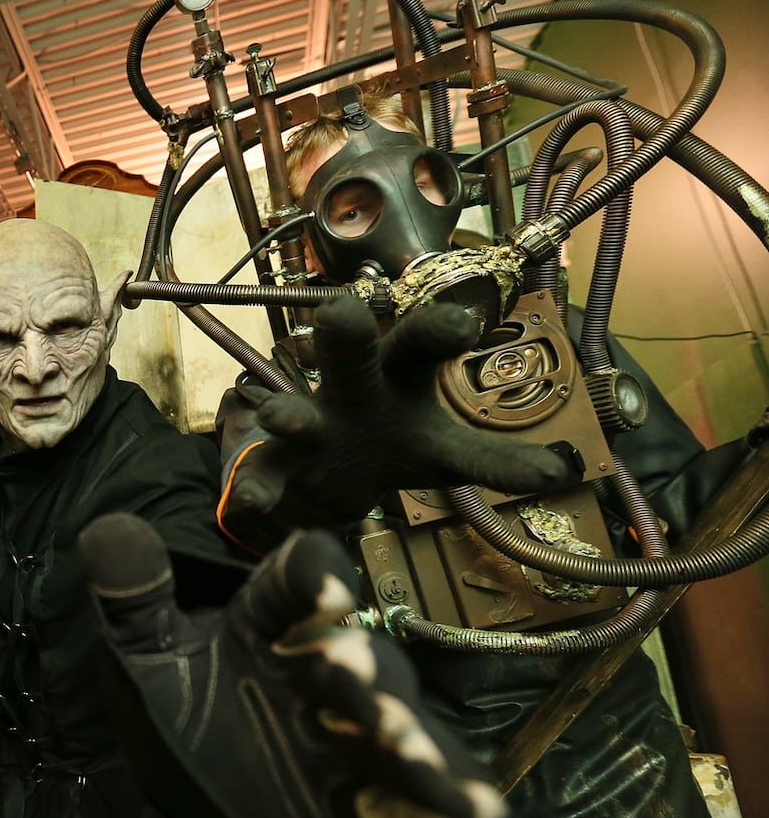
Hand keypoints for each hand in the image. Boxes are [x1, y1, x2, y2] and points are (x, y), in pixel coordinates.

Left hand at [79, 512, 513, 817]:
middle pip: (366, 674)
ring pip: (404, 752)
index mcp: (274, 628)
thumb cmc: (179, 694)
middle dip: (373, 691)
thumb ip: (131, 596)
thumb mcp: (144, 650)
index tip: (324, 590)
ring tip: (465, 798)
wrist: (185, 771)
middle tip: (377, 710)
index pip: (293, 587)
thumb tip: (112, 531)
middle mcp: (331, 680)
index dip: (310, 583)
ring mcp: (355, 751)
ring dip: (430, 771)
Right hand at [217, 297, 573, 526]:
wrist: (325, 476)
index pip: (421, 345)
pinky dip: (255, 489)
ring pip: (297, 409)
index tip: (465, 327)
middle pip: (351, 353)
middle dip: (348, 333)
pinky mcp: (280, 465)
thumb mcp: (446, 453)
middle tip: (345, 312)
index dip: (439, 332)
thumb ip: (495, 460)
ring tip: (283, 417)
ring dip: (290, 413)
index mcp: (400, 377)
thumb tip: (566, 467)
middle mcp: (352, 391)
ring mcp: (311, 426)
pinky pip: (263, 474)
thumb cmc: (392, 447)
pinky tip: (251, 505)